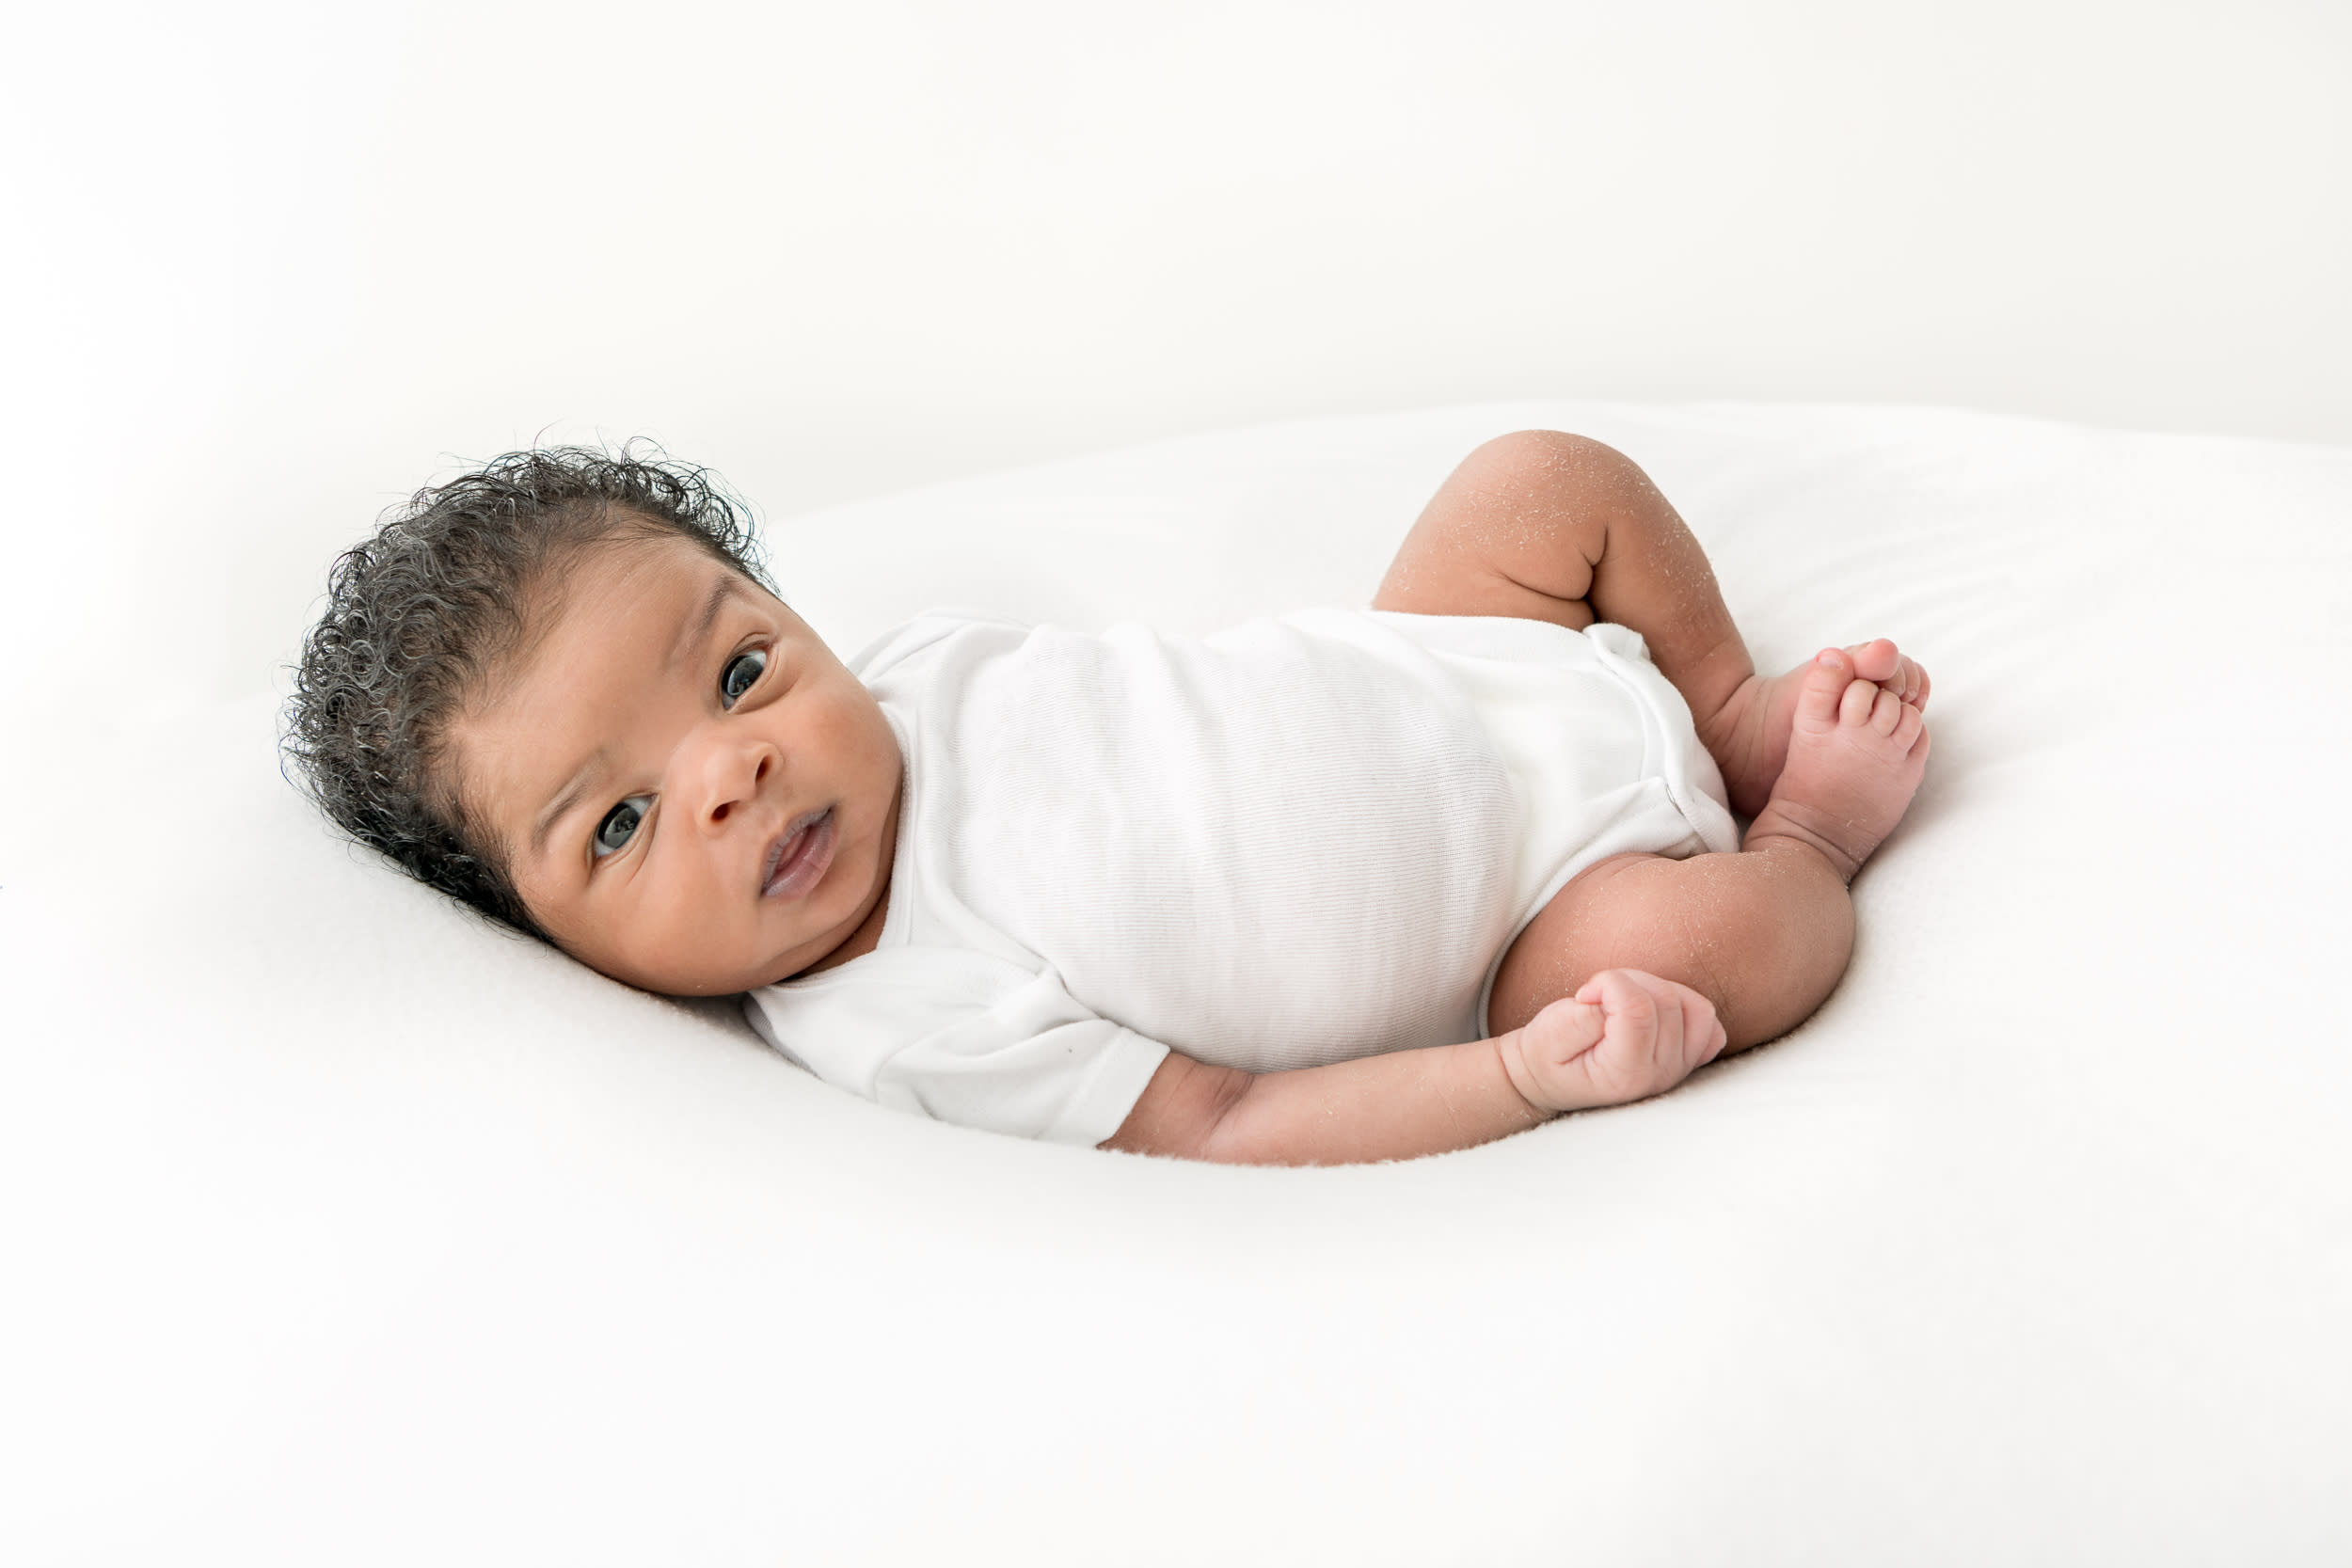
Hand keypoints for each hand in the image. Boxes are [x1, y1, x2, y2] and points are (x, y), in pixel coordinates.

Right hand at [1500, 968, 1726, 1113]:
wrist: (1551, 1080)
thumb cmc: (1547, 1055)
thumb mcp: (1547, 1036)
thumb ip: (1580, 1017)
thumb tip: (1616, 996)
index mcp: (1624, 1075)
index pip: (1638, 1009)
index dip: (1608, 984)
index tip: (1584, 994)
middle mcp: (1659, 1075)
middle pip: (1667, 1001)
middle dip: (1628, 982)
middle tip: (1597, 996)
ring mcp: (1678, 1068)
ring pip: (1693, 1006)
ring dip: (1656, 988)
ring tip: (1623, 999)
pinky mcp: (1687, 1057)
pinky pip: (1708, 1023)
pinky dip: (1686, 1007)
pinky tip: (1652, 1011)